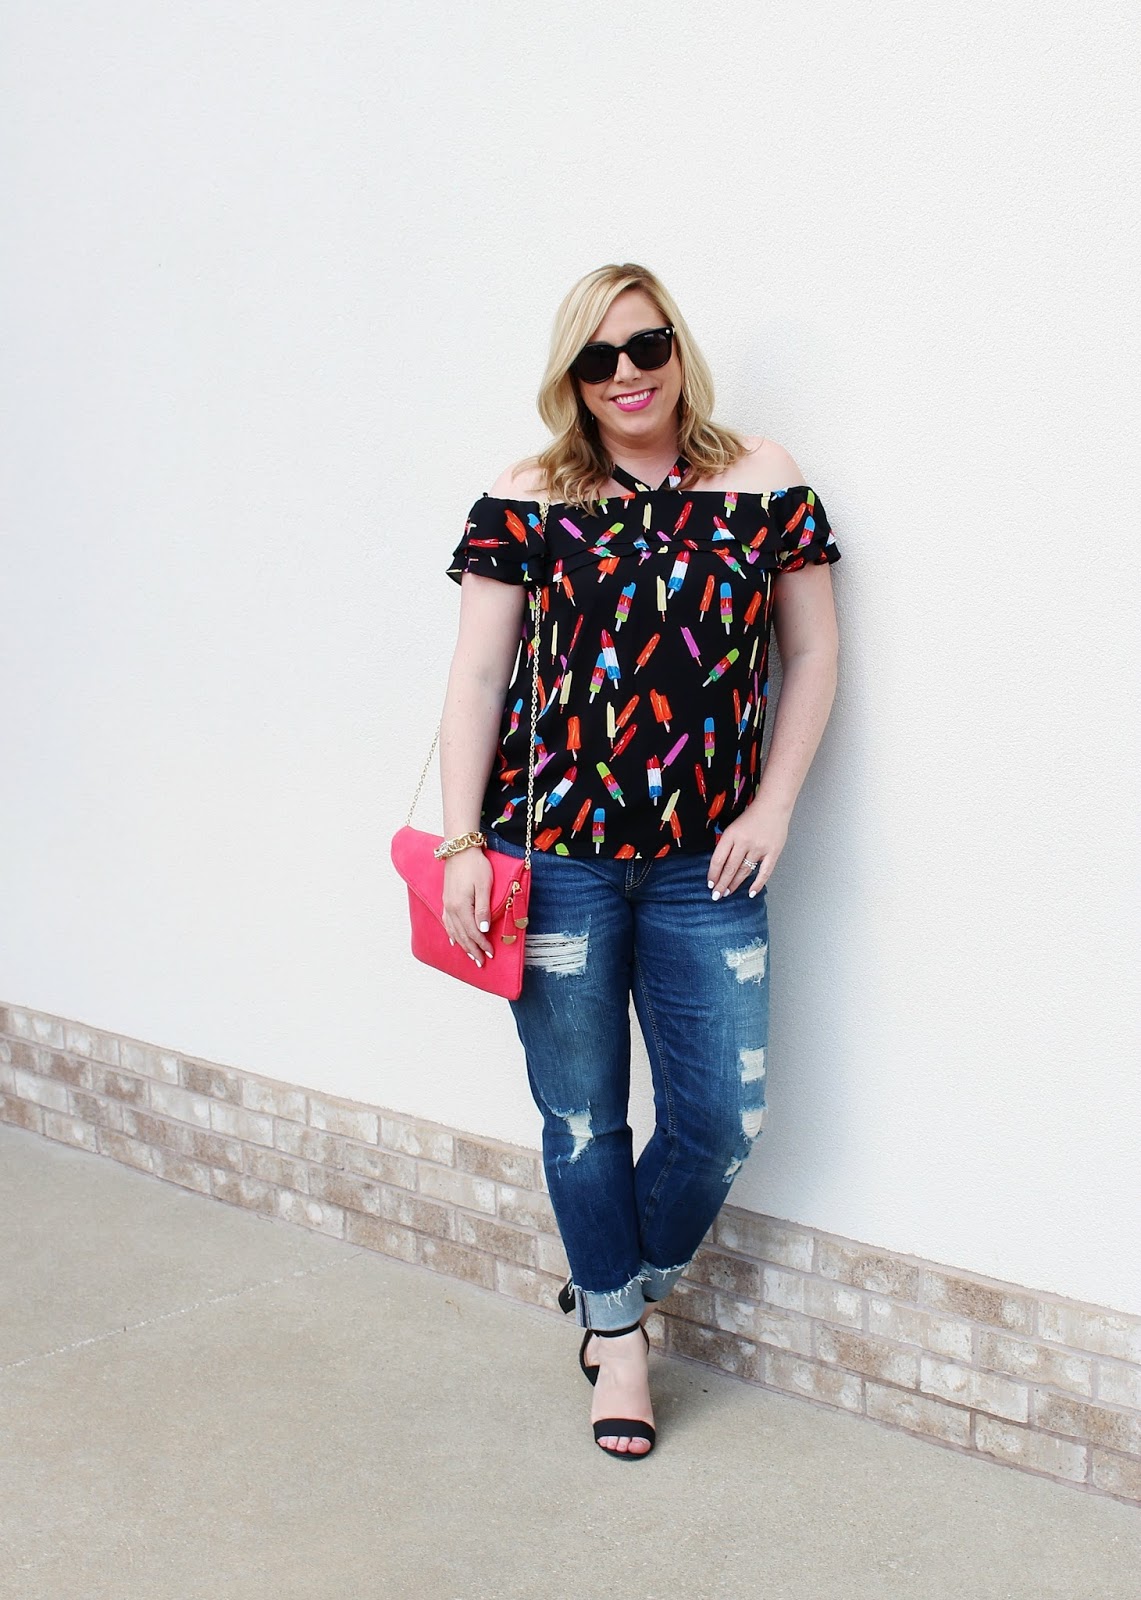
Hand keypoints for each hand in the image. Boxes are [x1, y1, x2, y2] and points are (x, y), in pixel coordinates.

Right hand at [441, 848, 494, 966]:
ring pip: (454, 931)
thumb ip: (483, 909)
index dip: (482, 944)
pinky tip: (454, 940)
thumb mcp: (484, 886)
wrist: (460, 850)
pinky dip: (452, 934)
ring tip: (471, 956)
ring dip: (463, 945)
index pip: (473, 932)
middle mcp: (451, 909)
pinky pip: (447, 923)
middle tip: (481, 962)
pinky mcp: (446, 900)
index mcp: (461, 907)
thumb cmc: (475, 866)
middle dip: (473, 950)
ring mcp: (447, 905)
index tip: (491, 953)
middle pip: (463, 935)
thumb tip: (483, 929)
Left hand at [707, 798, 789, 900]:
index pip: (718, 859)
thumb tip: (719, 865)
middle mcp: (744, 842)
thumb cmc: (752, 815)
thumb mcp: (733, 826)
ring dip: (735, 884)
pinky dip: (757, 884)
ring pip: (745, 871)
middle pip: (730, 868)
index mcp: (732, 834)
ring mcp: (760, 848)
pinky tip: (751, 893)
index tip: (710, 884)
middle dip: (722, 884)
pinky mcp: (773, 852)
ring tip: (728, 893)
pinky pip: (764, 872)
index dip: (713, 874)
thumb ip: (727, 843)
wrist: (774, 805)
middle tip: (716, 896)